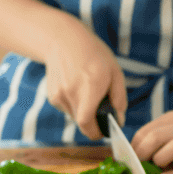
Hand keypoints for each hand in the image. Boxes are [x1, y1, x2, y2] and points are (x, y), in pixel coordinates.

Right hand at [42, 22, 126, 140]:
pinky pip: (67, 109)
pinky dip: (75, 105)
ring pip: (75, 116)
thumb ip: (119, 98)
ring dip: (84, 111)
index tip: (103, 132)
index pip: (86, 121)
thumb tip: (119, 120)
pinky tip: (76, 87)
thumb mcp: (115, 71)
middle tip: (100, 110)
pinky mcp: (52, 96)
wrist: (63, 41)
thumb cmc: (93, 54)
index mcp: (90, 85)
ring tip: (87, 91)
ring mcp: (59, 95)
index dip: (95, 132)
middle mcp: (72, 92)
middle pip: (82, 122)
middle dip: (93, 122)